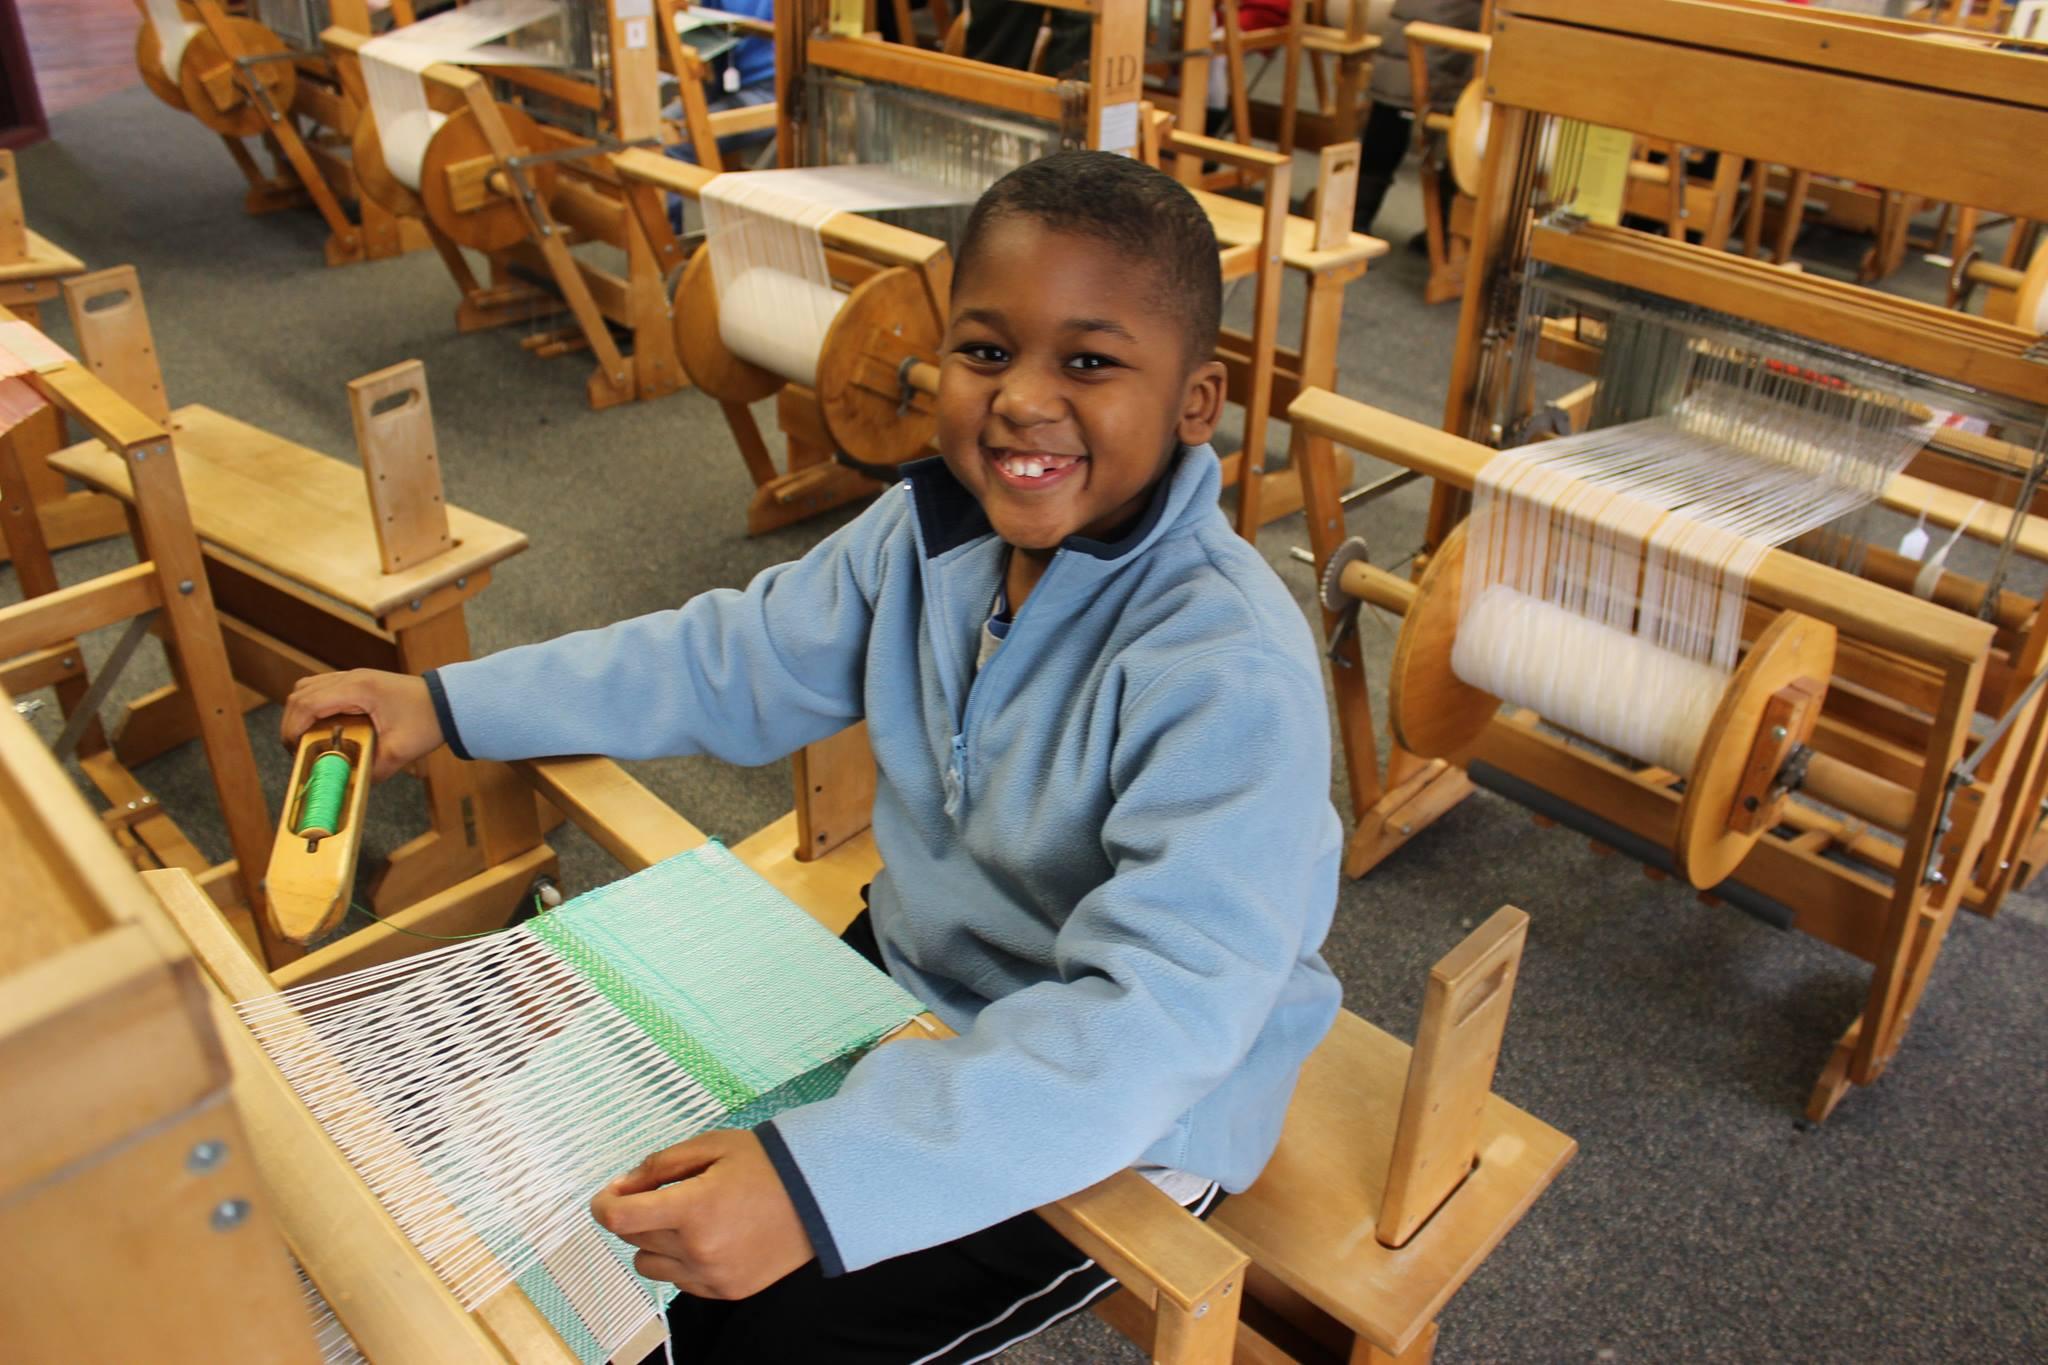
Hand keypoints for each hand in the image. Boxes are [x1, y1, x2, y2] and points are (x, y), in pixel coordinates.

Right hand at [281, 670, 443, 781]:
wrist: (450, 702)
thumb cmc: (428, 721)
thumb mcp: (400, 751)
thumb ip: (372, 770)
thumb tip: (347, 786)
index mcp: (358, 689)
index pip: (307, 703)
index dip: (292, 728)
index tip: (293, 751)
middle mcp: (351, 678)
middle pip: (300, 694)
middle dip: (291, 724)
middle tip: (297, 751)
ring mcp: (353, 677)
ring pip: (306, 689)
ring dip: (299, 714)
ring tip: (306, 741)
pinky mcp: (357, 682)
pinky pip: (321, 690)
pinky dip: (312, 708)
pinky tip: (322, 729)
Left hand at [590, 1130, 814, 1299]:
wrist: (821, 1198)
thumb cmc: (768, 1164)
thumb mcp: (713, 1146)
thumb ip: (661, 1164)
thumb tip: (624, 1185)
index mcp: (693, 1208)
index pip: (619, 1218)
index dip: (602, 1204)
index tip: (608, 1194)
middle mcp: (698, 1249)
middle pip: (633, 1238)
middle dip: (636, 1212)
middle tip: (661, 1192)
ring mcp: (711, 1276)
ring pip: (649, 1265)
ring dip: (654, 1241)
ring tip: (684, 1219)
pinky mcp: (725, 1291)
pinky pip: (679, 1281)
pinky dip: (679, 1260)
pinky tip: (706, 1237)